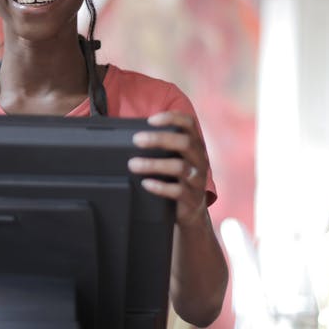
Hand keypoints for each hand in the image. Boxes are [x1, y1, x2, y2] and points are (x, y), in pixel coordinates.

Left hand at [127, 111, 210, 226]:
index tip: (151, 120)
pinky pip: (177, 191)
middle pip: (184, 143)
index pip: (189, 124)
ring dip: (153, 164)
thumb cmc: (176, 177)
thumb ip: (160, 147)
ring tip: (133, 164)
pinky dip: (160, 186)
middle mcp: (199, 159)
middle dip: (159, 139)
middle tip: (136, 140)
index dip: (172, 118)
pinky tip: (146, 184)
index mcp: (195, 144)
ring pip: (179, 167)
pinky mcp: (192, 198)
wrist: (191, 210)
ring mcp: (197, 179)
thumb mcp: (173, 158)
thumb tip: (129, 136)